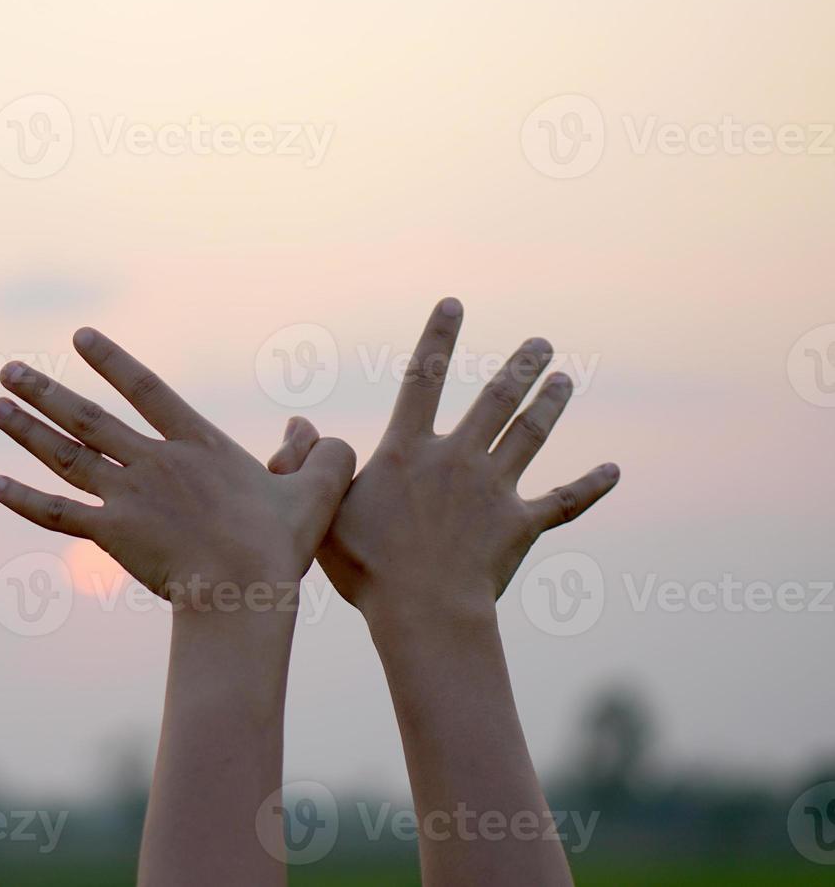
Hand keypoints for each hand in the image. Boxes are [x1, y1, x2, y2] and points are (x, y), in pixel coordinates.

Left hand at [0, 328, 353, 612]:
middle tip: (8, 369)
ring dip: (26, 429)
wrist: (241, 589)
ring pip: (66, 455)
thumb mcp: (316, 490)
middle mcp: (153, 461)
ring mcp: (127, 496)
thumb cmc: (281, 544)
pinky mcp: (109, 534)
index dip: (112, 361)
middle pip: (88, 417)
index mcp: (196, 444)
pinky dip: (23, 498)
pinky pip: (56, 513)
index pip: (146, 388)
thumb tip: (309, 430)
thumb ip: (319, 454)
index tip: (80, 338)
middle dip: (46, 390)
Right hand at [268, 298, 619, 628]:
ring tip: (565, 379)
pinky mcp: (521, 526)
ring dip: (549, 405)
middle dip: (520, 366)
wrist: (424, 612)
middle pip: (495, 400)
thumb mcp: (323, 510)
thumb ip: (315, 463)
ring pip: (529, 435)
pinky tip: (613, 471)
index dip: (437, 338)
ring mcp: (494, 491)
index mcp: (408, 451)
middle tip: (541, 344)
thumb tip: (301, 424)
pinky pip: (563, 502)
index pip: (423, 379)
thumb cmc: (366, 567)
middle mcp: (457, 459)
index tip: (454, 303)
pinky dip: (590, 486)